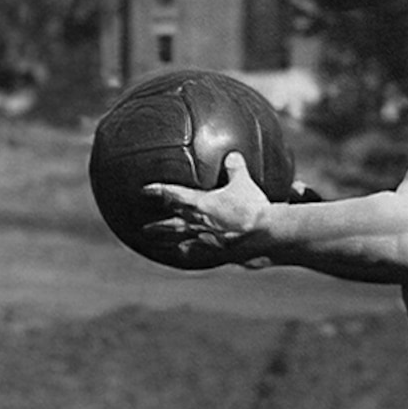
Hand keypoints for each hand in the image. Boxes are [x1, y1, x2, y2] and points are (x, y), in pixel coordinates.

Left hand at [140, 149, 277, 265]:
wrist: (264, 235)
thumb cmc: (252, 208)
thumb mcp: (244, 183)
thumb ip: (236, 168)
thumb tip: (232, 155)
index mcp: (200, 204)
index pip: (174, 195)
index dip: (158, 191)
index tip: (145, 190)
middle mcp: (198, 224)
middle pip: (171, 224)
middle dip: (157, 226)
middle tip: (143, 228)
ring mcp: (206, 240)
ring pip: (181, 241)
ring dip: (168, 242)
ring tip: (158, 244)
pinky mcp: (217, 253)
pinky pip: (199, 252)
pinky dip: (190, 251)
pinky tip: (185, 253)